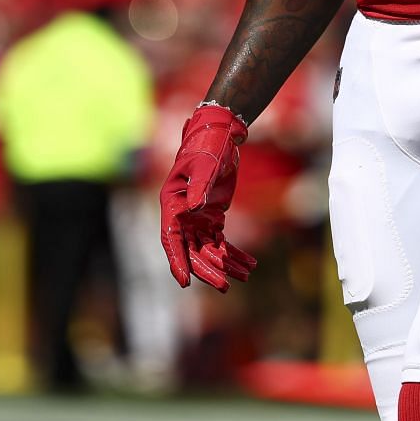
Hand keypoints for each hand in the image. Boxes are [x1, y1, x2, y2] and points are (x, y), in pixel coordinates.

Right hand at [159, 103, 258, 290]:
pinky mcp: (212, 217)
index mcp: (172, 204)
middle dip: (208, 269)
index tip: (185, 282)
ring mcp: (197, 218)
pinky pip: (221, 241)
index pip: (171, 239)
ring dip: (225, 264)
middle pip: (192, 250)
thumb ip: (199, 186)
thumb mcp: (205, 164)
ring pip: (208, 249)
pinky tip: (249, 264)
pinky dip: (233, 253)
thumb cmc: (208, 146)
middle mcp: (182, 215)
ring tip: (245, 275)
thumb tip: (194, 210)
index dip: (177, 261)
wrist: (221, 135)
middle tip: (225, 285)